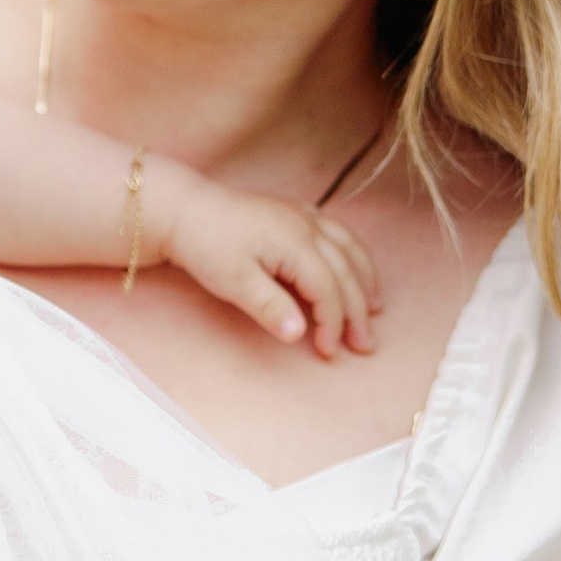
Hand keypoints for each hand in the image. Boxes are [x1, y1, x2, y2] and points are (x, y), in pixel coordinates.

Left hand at [156, 168, 380, 355]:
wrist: (184, 208)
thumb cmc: (206, 245)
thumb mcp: (233, 282)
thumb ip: (269, 307)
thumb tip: (299, 334)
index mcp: (295, 243)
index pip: (328, 289)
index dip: (333, 323)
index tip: (329, 351)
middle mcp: (307, 226)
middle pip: (345, 271)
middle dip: (358, 310)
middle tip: (365, 344)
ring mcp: (301, 216)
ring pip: (348, 246)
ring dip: (365, 277)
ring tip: (375, 307)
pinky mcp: (292, 212)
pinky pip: (335, 230)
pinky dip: (351, 251)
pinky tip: (353, 264)